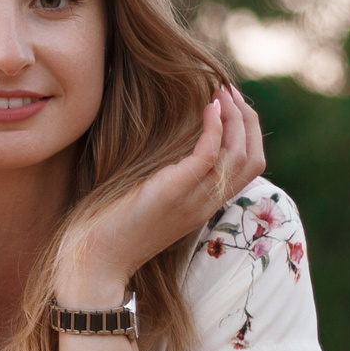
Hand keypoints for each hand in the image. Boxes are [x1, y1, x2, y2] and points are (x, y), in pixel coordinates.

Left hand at [56, 86, 265, 301]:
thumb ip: (167, 176)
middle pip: (253, 158)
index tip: (230, 103)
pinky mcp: (174, 192)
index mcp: (205, 204)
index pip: (249, 167)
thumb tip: (167, 144)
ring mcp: (194, 200)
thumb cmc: (114, 227)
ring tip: (221, 92)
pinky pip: (209, 155)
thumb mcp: (151, 197)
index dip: (247, 131)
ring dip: (235, 117)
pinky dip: (215, 127)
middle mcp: (206, 203)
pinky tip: (208, 107)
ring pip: (239, 155)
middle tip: (229, 90)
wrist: (96, 260)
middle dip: (247, 119)